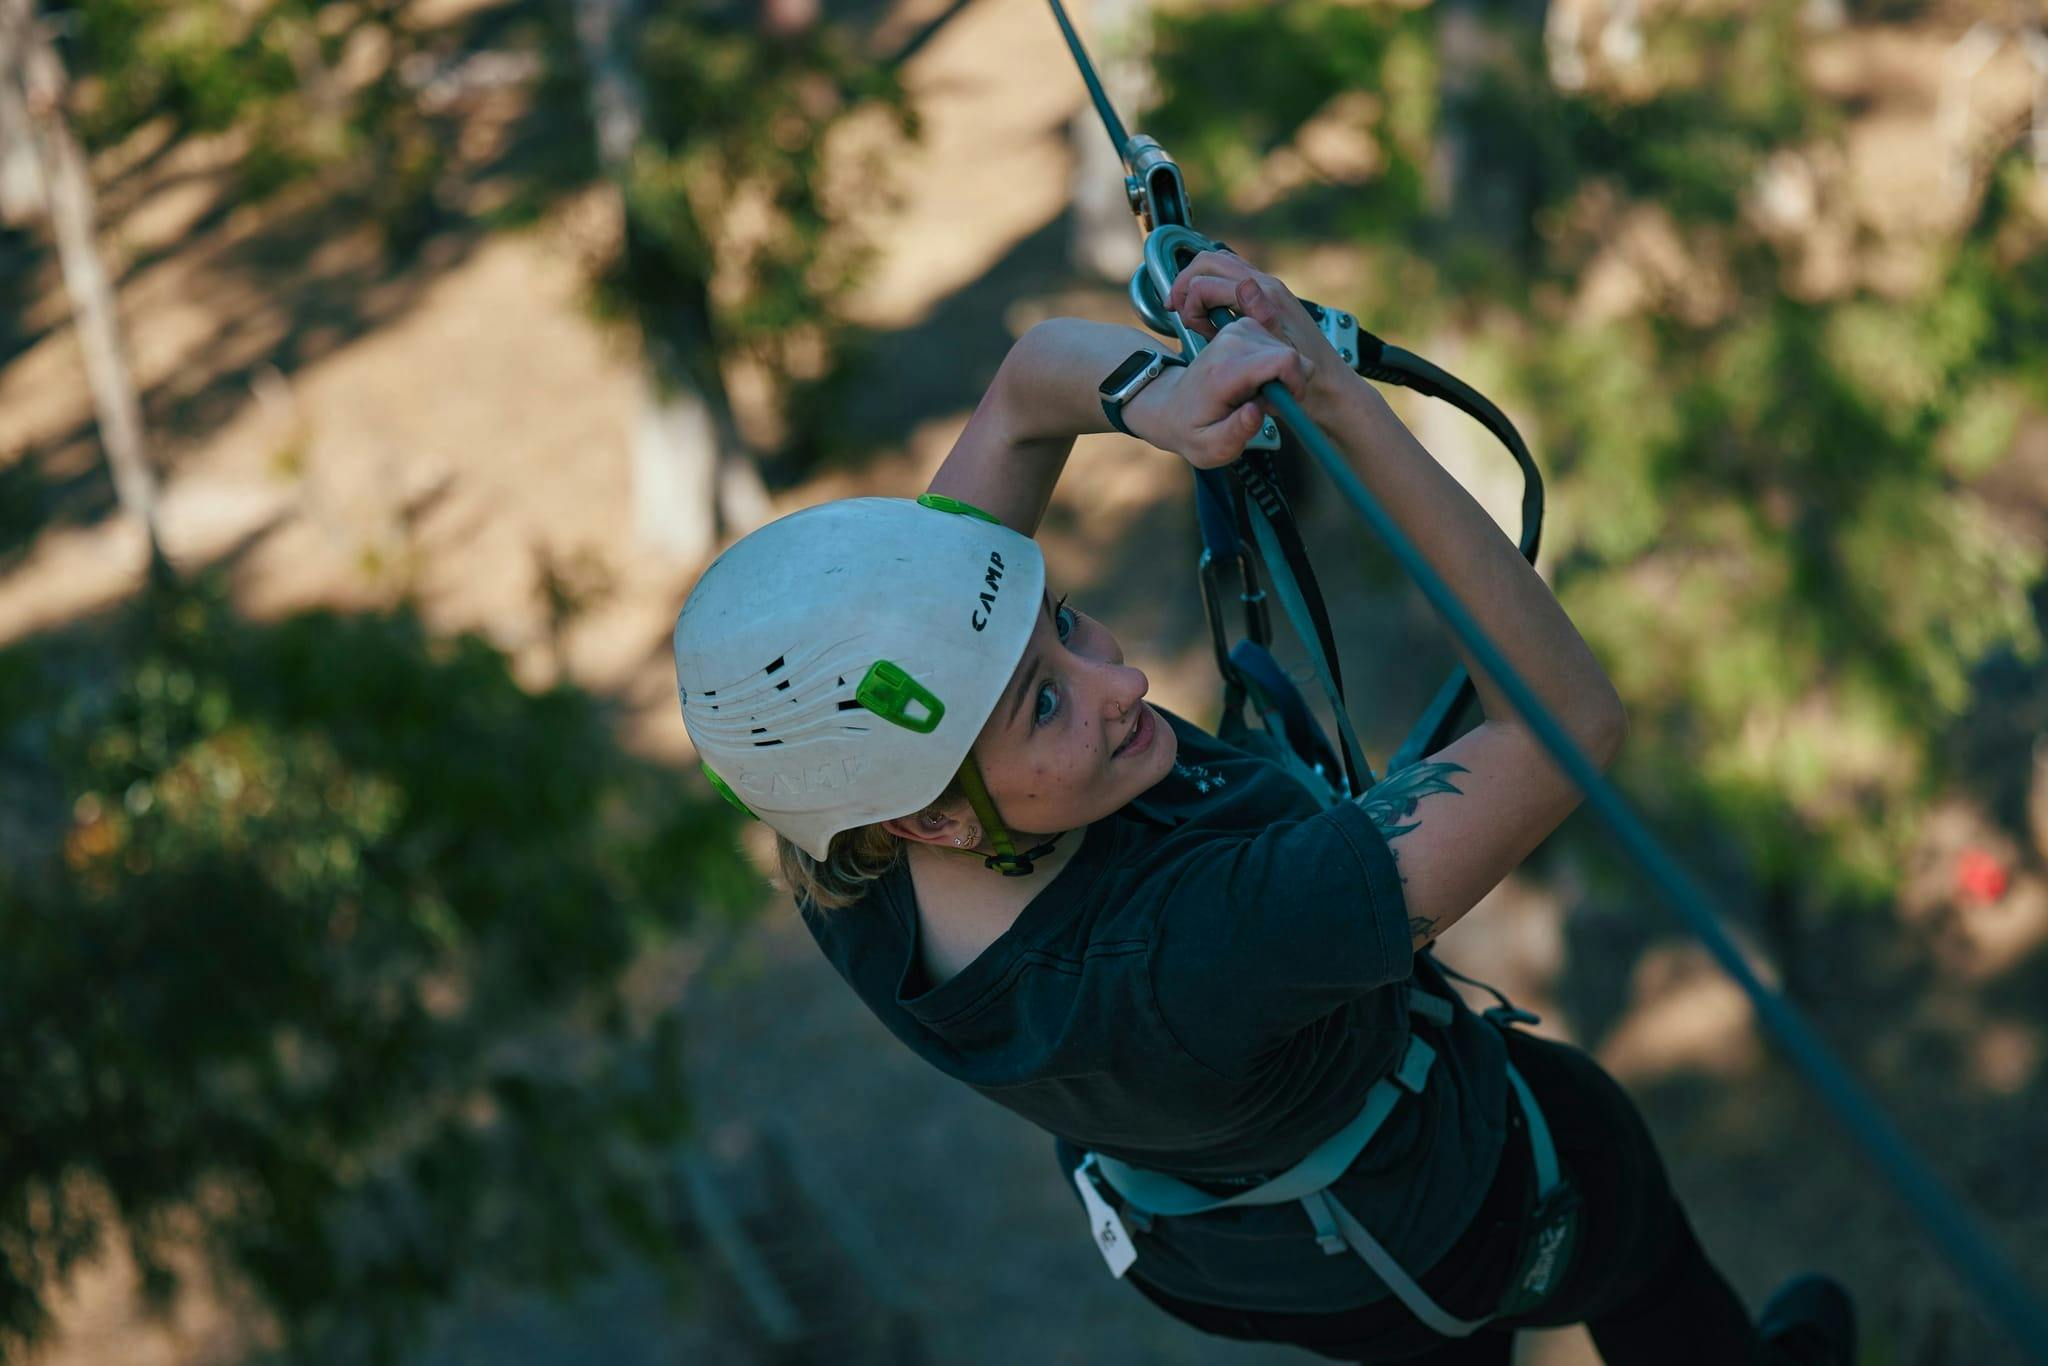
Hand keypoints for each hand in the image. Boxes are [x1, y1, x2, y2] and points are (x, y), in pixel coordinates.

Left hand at [1122, 318, 1314, 469]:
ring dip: (1279, 376)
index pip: (1283, 361)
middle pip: (1289, 356)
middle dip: (1287, 384)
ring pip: (1286, 350)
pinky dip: (1273, 365)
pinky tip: (1254, 381)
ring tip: (1255, 395)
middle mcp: (1231, 342)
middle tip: (1263, 406)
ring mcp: (1236, 330)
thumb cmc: (1192, 430)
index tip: (1283, 406)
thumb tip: (1256, 412)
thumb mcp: (1210, 448)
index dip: (1296, 384)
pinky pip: (1276, 345)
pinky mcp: (1242, 327)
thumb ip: (1235, 433)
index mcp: (1225, 372)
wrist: (1169, 406)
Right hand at [1165, 251, 1352, 409]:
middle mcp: (1267, 285)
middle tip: (1175, 310)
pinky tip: (1206, 313)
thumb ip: (1262, 320)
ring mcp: (1266, 288)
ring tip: (1188, 311)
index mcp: (1266, 298)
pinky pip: (1228, 277)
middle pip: (1210, 261)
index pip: (1207, 284)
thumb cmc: (1304, 380)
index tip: (1191, 330)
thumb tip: (1244, 286)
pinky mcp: (1265, 297)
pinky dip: (1210, 287)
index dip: (1190, 306)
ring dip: (1196, 282)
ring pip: (1218, 264)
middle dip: (1185, 284)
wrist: (1329, 387)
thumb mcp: (1282, 357)